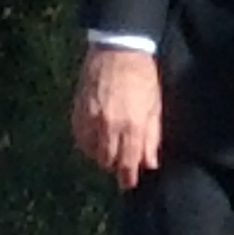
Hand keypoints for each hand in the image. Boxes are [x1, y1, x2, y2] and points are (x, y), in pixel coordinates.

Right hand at [70, 46, 161, 187]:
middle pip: (108, 160)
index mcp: (132, 125)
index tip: (128, 184)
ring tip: (109, 153)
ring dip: (101, 156)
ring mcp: (90, 118)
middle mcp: (109, 125)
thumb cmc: (142, 77)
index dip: (127, 176)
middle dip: (115, 167)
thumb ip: (151, 137)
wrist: (118, 50)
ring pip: (92, 151)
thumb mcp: (155, 107)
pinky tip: (94, 142)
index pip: (128, 162)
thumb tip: (150, 163)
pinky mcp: (78, 110)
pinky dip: (87, 144)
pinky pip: (79, 137)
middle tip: (120, 167)